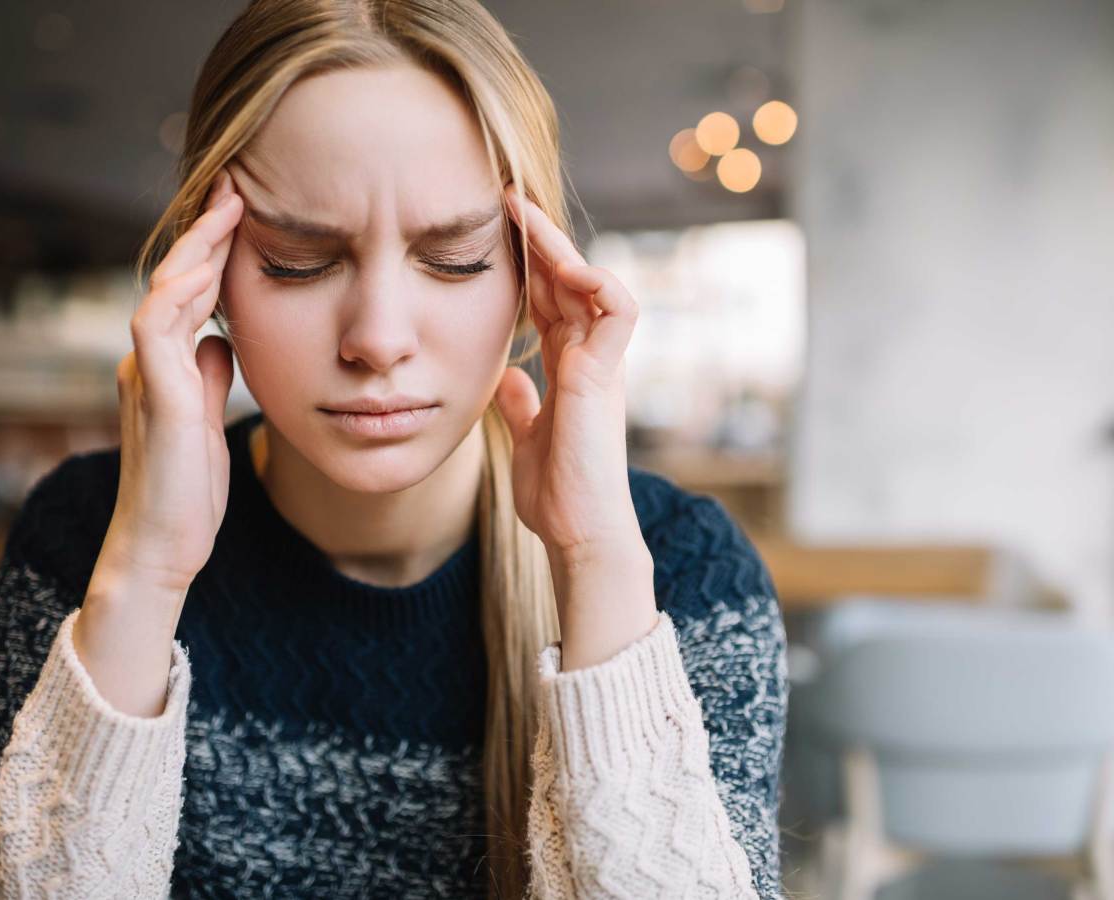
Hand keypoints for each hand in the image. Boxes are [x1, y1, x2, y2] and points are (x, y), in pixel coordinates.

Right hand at [101, 167, 242, 594]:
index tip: (245, 212)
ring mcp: (147, 376)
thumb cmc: (188, 491)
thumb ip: (209, 378)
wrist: (164, 546)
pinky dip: (178, 295)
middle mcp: (149, 362)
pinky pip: (156, 329)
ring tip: (226, 209)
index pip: (189, 293)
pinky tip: (204, 269)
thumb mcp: (208, 420)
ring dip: (195, 249)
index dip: (213, 252)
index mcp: (166, 366)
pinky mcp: (156, 397)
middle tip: (235, 186)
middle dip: (205, 233)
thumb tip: (220, 341)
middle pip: (175, 280)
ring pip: (164, 293)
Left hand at [492, 184, 643, 567]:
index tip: (496, 232)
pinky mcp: (608, 375)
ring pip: (592, 285)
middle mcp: (590, 359)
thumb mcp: (527, 438)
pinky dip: (600, 283)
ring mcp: (602, 364)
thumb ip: (522, 407)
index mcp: (570, 368)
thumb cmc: (558, 493)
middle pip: (568, 282)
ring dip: (562, 248)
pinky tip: (567, 267)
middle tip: (505, 199)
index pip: (551, 301)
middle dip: (540, 239)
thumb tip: (508, 381)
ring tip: (526, 216)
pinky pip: (620, 312)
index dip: (529, 265)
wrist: (579, 531)